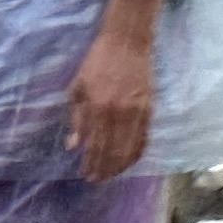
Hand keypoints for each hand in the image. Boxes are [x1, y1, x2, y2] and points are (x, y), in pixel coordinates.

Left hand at [65, 26, 155, 180]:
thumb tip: (73, 146)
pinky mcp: (149, 109)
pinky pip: (144, 138)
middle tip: (98, 180)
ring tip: (112, 175)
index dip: (91, 163)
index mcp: (98, 107)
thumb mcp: (78, 87)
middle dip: (105, 169)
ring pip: (130, 149)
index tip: (86, 175)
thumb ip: (76, 119)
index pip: (95, 145)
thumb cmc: (97, 62)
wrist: (127, 42)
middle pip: (113, 152)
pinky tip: (129, 161)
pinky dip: (136, 153)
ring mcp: (137, 112)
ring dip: (120, 166)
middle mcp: (118, 113)